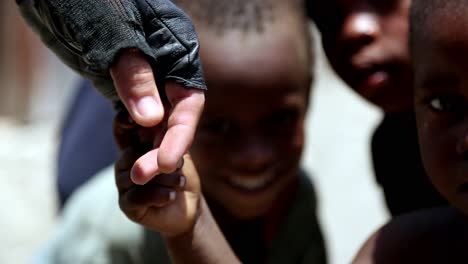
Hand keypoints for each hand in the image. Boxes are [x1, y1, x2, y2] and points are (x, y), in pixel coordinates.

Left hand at [18, 0, 205, 173]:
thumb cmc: (93, 6)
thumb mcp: (115, 39)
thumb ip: (134, 78)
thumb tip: (151, 120)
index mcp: (179, 51)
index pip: (189, 101)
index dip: (181, 134)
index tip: (168, 163)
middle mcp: (171, 67)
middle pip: (176, 115)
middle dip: (163, 147)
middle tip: (143, 175)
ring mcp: (153, 77)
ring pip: (160, 119)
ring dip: (150, 147)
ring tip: (137, 173)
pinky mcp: (133, 84)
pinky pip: (142, 114)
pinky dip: (139, 135)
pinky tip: (133, 153)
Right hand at [113, 112, 201, 236]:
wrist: (189, 208)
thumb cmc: (182, 176)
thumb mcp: (179, 152)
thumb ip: (168, 137)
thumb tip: (160, 117)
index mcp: (134, 145)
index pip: (122, 128)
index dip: (125, 121)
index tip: (138, 119)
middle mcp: (124, 162)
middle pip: (131, 153)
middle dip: (159, 158)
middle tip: (179, 167)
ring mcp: (122, 183)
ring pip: (136, 175)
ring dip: (165, 179)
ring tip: (179, 182)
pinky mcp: (127, 204)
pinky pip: (138, 196)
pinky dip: (159, 195)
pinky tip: (172, 195)